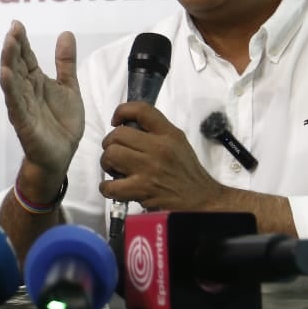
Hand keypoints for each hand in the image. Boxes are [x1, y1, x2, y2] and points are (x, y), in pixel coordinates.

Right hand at [0, 21, 82, 180]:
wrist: (62, 155)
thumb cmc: (62, 123)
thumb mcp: (69, 87)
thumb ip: (65, 63)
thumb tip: (66, 33)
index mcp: (36, 81)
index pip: (26, 57)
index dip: (22, 41)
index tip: (17, 24)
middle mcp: (26, 91)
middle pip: (17, 65)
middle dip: (14, 47)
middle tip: (12, 29)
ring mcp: (23, 105)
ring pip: (13, 81)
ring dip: (8, 62)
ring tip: (7, 44)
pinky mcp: (24, 121)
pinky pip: (15, 103)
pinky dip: (10, 89)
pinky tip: (5, 74)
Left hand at [99, 102, 224, 210]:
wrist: (201, 198)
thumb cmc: (186, 170)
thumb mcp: (177, 141)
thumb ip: (155, 131)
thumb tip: (125, 126)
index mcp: (168, 133)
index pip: (141, 110)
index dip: (122, 111)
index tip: (116, 121)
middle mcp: (158, 148)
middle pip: (118, 135)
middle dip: (110, 143)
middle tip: (115, 152)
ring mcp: (149, 169)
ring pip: (111, 155)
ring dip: (106, 162)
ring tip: (114, 168)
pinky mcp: (143, 190)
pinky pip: (111, 185)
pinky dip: (106, 187)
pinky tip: (113, 187)